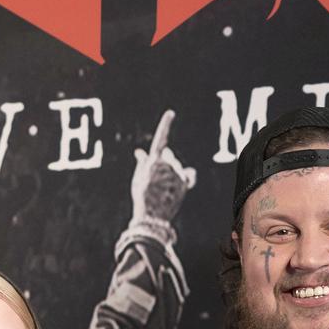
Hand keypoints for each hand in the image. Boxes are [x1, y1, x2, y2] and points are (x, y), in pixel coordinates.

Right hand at [129, 110, 196, 231]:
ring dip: (174, 175)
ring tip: (165, 189)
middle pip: (170, 156)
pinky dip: (187, 178)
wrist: (152, 215)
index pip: (161, 138)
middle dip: (167, 161)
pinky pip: (189, 176)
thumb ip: (142, 163)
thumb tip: (139, 151)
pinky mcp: (184, 182)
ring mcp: (177, 173)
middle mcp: (167, 163)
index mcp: (153, 160)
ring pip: (177, 168)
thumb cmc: (142, 196)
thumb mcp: (139, 178)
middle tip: (159, 177)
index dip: (166, 124)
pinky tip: (183, 182)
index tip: (171, 113)